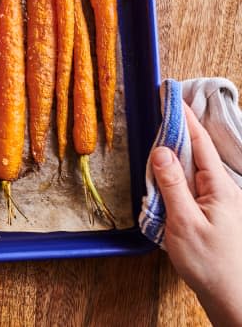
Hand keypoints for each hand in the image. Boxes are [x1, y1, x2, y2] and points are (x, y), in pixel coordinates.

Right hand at [152, 103, 241, 325]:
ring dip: (178, 148)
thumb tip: (161, 151)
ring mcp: (217, 201)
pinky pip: (192, 182)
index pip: (200, 143)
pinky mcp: (211, 212)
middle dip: (181, 128)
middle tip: (163, 108)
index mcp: (218, 187)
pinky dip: (178, 169)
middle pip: (198, 151)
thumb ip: (172, 185)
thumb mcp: (184, 222)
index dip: (184, 118)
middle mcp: (221, 189)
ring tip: (162, 131)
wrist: (232, 296)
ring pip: (194, 166)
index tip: (171, 97)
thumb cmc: (210, 262)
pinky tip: (167, 169)